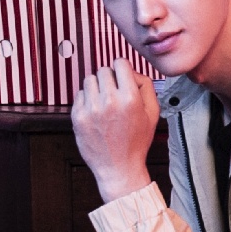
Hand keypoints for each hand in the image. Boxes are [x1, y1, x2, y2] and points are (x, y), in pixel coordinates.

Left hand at [71, 63, 160, 202]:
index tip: (122, 75)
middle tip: (114, 92)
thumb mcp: (153, 113)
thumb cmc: (136, 142)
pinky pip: (79, 94)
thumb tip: (132, 71)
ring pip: (89, 80)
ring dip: (97, 87)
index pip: (120, 63)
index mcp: (130, 98)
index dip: (122, 68)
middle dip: (110, 78)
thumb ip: (146, 86)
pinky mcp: (78, 117)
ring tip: (104, 101)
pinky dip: (87, 99)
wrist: (119, 168)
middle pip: (103, 70)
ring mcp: (91, 109)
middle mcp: (109, 101)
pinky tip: (96, 112)